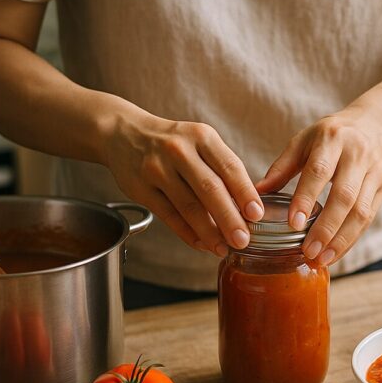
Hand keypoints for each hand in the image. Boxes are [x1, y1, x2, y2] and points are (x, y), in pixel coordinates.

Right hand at [104, 108, 263, 255]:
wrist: (124, 134)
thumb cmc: (174, 143)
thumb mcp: (200, 142)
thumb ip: (222, 169)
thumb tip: (248, 207)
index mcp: (202, 137)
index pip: (229, 167)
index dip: (245, 193)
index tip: (257, 215)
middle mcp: (179, 150)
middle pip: (210, 189)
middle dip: (229, 218)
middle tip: (243, 240)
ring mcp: (157, 169)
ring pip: (188, 206)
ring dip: (209, 232)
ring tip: (224, 248)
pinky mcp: (140, 188)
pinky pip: (169, 216)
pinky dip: (187, 233)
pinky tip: (202, 244)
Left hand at [256, 95, 381, 265]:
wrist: (381, 121)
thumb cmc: (335, 133)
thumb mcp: (306, 139)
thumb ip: (282, 167)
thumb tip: (255, 194)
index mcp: (332, 139)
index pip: (319, 171)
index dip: (306, 198)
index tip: (293, 223)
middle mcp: (357, 155)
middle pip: (344, 196)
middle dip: (326, 227)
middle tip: (307, 252)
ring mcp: (375, 173)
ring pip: (361, 211)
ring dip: (341, 239)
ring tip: (321, 259)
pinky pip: (369, 218)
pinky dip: (351, 239)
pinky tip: (335, 253)